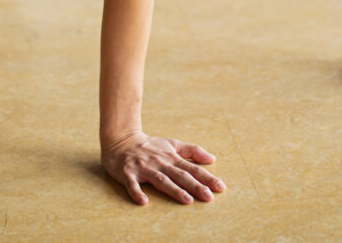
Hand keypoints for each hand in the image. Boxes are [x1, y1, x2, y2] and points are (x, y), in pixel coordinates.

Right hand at [101, 130, 225, 204]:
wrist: (121, 140)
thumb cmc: (149, 145)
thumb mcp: (172, 144)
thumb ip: (192, 151)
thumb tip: (212, 159)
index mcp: (171, 157)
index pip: (192, 168)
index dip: (206, 178)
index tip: (220, 187)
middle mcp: (160, 162)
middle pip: (180, 175)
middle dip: (195, 186)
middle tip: (209, 197)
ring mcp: (144, 168)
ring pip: (161, 180)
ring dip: (174, 190)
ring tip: (187, 200)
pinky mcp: (128, 173)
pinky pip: (133, 185)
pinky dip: (137, 193)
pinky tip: (144, 201)